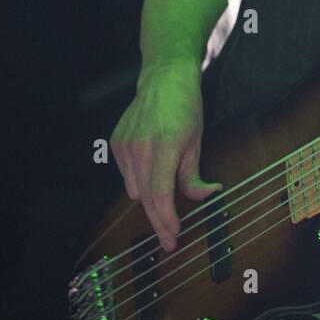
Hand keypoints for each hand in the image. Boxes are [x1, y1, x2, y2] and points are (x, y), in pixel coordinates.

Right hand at [110, 61, 222, 251]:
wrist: (164, 79)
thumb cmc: (186, 109)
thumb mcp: (197, 143)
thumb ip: (193, 176)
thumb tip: (204, 197)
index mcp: (164, 147)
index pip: (160, 195)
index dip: (166, 220)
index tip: (174, 236)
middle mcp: (140, 147)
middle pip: (146, 198)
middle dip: (159, 222)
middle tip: (169, 240)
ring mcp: (124, 146)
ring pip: (134, 190)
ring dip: (150, 200)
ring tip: (165, 198)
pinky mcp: (116, 144)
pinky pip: (127, 175)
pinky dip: (139, 180)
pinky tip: (151, 169)